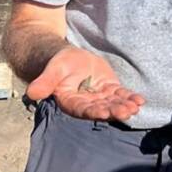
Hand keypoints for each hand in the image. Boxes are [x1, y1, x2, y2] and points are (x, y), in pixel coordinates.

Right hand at [26, 47, 143, 121]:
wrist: (68, 58)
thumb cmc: (58, 64)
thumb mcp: (52, 70)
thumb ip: (44, 82)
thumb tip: (31, 92)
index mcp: (71, 102)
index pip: (83, 109)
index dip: (94, 111)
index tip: (104, 113)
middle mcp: (87, 103)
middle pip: (101, 109)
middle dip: (114, 111)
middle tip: (127, 112)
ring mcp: (100, 97)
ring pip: (113, 104)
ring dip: (125, 106)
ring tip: (136, 107)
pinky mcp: (109, 89)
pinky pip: (121, 95)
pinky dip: (130, 98)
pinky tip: (140, 100)